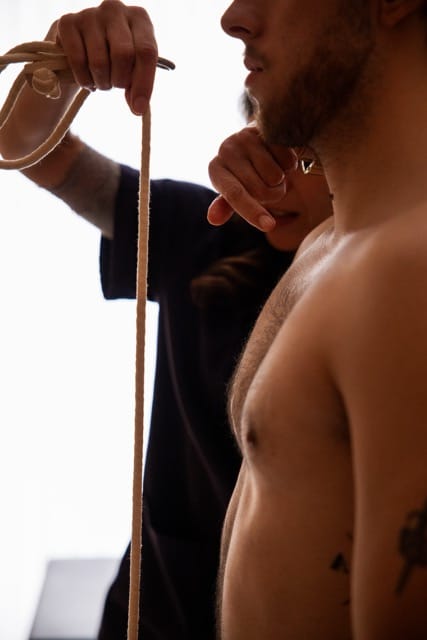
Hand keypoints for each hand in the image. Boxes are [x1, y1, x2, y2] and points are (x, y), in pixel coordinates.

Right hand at [53, 0, 157, 114]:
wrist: (80, 48)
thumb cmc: (113, 59)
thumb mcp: (133, 69)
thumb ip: (138, 86)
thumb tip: (138, 107)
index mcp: (140, 18)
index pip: (146, 51)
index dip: (143, 83)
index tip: (138, 108)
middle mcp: (115, 9)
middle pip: (123, 55)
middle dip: (119, 81)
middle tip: (114, 85)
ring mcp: (90, 13)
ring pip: (99, 61)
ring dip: (101, 82)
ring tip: (100, 81)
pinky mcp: (67, 22)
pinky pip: (78, 60)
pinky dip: (83, 78)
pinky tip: (86, 77)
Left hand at [207, 124, 297, 230]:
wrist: (260, 137)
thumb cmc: (246, 171)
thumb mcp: (234, 188)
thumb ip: (226, 205)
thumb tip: (213, 219)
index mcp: (215, 169)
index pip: (235, 195)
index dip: (252, 212)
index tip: (269, 226)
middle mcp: (227, 150)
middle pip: (260, 191)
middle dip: (272, 195)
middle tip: (269, 185)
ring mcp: (246, 136)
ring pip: (276, 177)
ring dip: (282, 181)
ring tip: (274, 169)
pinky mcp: (268, 128)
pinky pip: (288, 160)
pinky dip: (290, 165)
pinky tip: (280, 157)